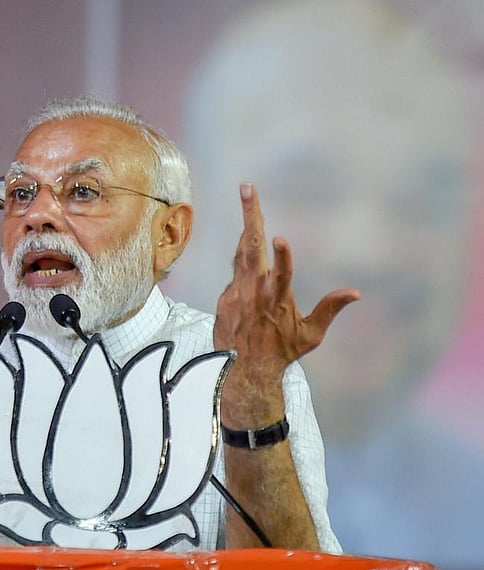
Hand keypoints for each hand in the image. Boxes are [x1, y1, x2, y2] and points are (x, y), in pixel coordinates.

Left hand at [214, 183, 359, 395]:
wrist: (244, 370)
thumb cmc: (282, 352)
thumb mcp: (310, 335)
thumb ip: (330, 309)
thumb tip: (355, 292)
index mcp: (278, 300)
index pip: (282, 275)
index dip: (282, 257)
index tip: (280, 238)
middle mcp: (255, 293)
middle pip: (252, 249)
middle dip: (251, 216)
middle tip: (247, 189)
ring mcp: (237, 294)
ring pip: (241, 255)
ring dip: (247, 228)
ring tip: (250, 199)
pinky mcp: (225, 298)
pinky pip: (236, 272)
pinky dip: (244, 260)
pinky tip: (249, 244)